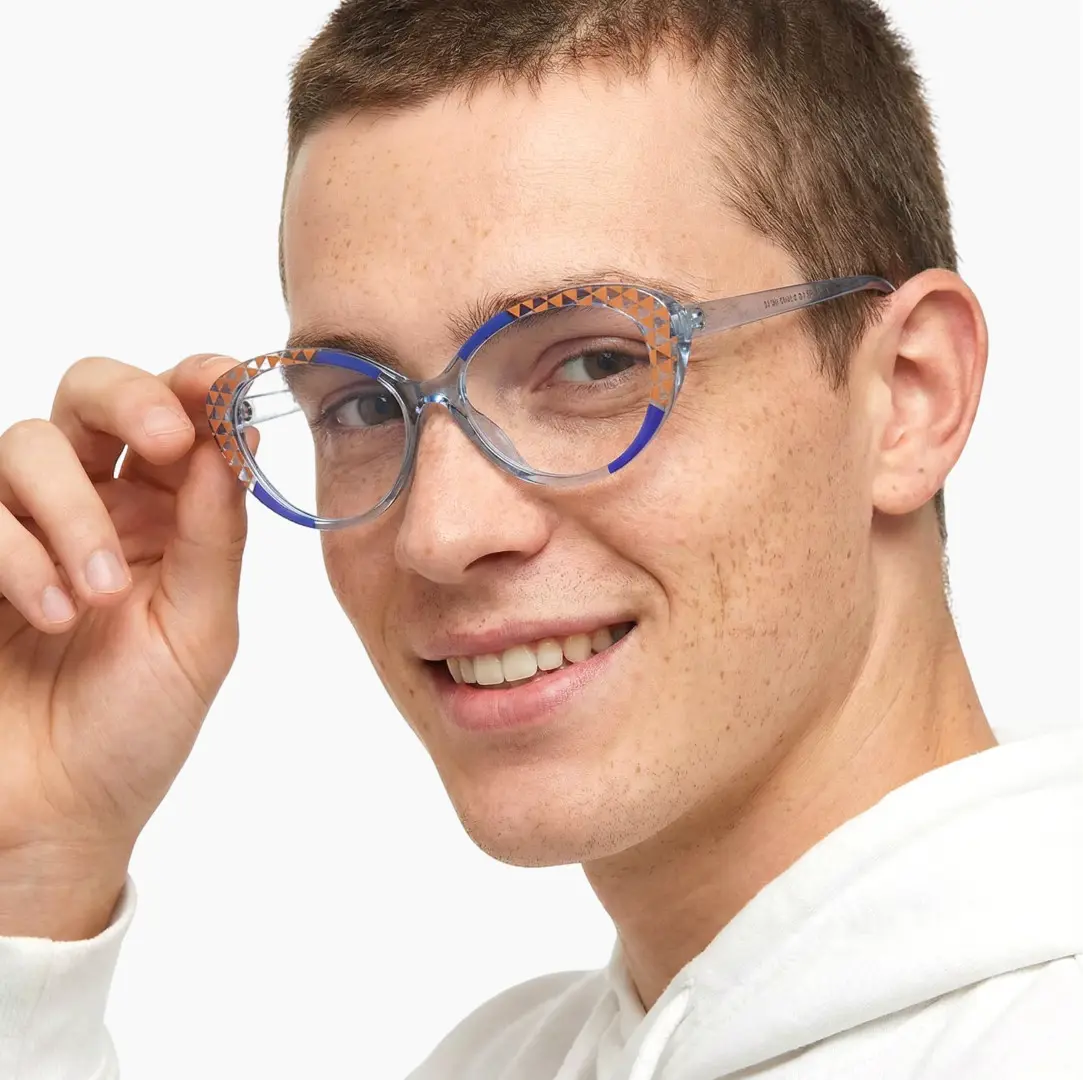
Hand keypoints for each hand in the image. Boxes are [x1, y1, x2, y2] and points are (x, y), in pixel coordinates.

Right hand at [0, 353, 247, 939]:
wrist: (56, 813)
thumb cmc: (134, 728)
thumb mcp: (200, 632)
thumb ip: (214, 536)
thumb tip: (228, 442)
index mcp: (165, 519)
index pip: (176, 418)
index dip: (198, 385)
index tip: (222, 382)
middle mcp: (93, 507)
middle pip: (91, 396)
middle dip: (130, 398)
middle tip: (166, 436)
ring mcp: (21, 528)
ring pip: (29, 445)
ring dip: (71, 512)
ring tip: (96, 598)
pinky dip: (17, 553)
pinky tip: (50, 614)